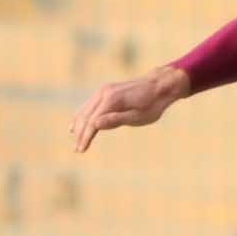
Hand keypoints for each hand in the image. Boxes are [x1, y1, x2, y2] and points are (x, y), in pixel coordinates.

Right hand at [70, 66, 191, 151]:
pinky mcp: (106, 91)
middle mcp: (104, 92)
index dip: (85, 137)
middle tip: (78, 150)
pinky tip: (77, 124)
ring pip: (85, 109)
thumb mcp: (138, 117)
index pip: (92, 122)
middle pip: (86, 116)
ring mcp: (104, 90)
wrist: (160, 85)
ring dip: (79, 125)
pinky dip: (83, 115)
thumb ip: (117, 120)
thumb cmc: (152, 104)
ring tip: (76, 141)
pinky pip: (89, 105)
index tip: (81, 150)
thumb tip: (95, 124)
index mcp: (112, 99)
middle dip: (81, 133)